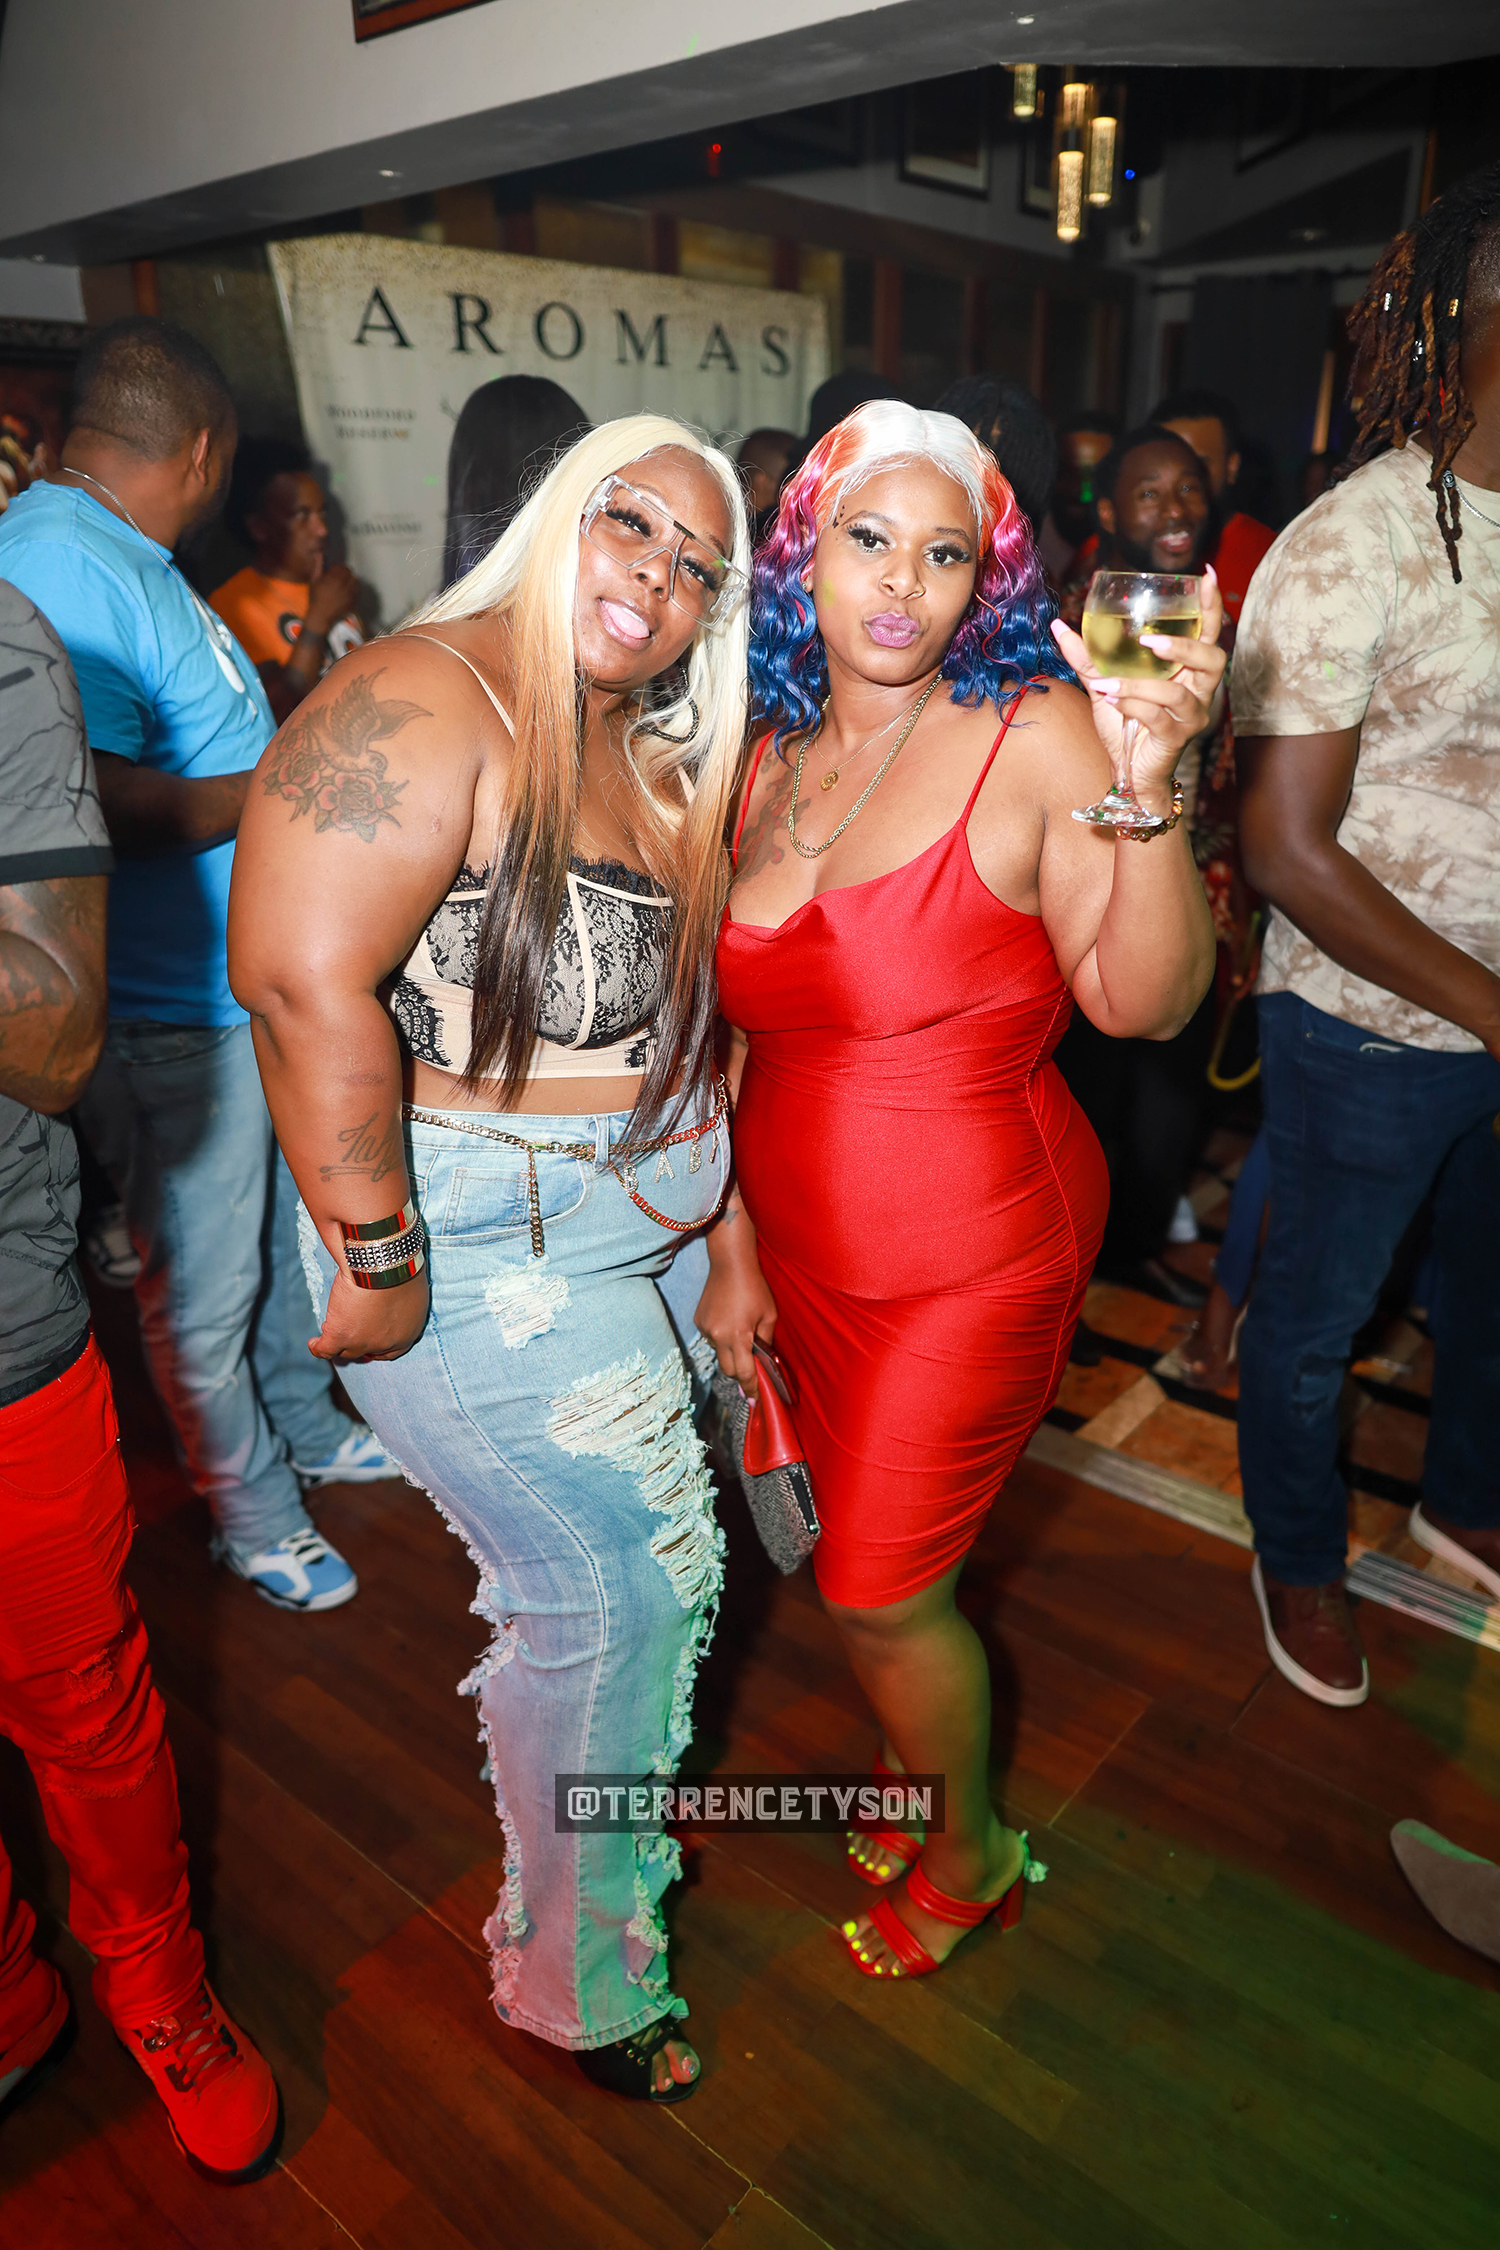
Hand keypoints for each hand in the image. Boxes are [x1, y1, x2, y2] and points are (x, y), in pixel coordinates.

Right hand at [305, 563, 358, 635]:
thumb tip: (319, 553)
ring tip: (344, 585)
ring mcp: (350, 594)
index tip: (333, 573)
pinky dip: (354, 589)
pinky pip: (357, 591)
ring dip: (350, 581)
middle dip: (345, 574)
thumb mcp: (314, 580)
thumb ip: (318, 566)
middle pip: (350, 573)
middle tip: (339, 578)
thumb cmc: (315, 597)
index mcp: (334, 578)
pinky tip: (347, 592)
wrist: (320, 616)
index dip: (338, 569)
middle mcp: (344, 585)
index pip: (342, 568)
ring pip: (355, 581)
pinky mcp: (353, 601)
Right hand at [309, 1264, 428, 1363]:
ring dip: (338, 1342)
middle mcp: (385, 1343)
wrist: (383, 1264)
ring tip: (329, 1328)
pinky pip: (325, 1349)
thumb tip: (393, 1297)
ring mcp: (362, 1342)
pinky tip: (314, 1342)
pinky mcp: (341, 1335)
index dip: (380, 1348)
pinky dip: (318, 1347)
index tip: (372, 1343)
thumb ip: (402, 1301)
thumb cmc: (400, 1267)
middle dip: (358, 1340)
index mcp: (407, 1332)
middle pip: (368, 1350)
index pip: (393, 1350)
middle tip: (350, 1326)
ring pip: (346, 1350)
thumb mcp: (410, 1288)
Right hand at [695, 1251, 777, 1397]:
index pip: (744, 1373)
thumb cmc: (754, 1288)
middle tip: (753, 1366)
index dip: (752, 1388)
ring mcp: (705, 1329)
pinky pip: (712, 1339)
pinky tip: (730, 1321)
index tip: (756, 1399)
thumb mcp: (769, 1315)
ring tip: (741, 1332)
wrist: (730, 1263)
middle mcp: (718, 1336)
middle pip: (729, 1370)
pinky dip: (722, 1338)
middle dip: (741, 1372)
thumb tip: (764, 1361)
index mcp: (738, 1336)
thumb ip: (766, 1341)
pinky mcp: (699, 1322)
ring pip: (720, 1354)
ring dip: (731, 1352)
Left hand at [1051, 566, 1227, 816]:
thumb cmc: (1124, 725)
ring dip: (1141, 684)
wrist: (1127, 773)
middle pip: (1213, 659)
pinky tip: (1109, 699)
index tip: (1206, 574)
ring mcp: (1191, 717)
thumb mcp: (1103, 684)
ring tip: (1107, 683)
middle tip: (1152, 640)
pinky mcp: (1176, 739)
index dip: (1210, 605)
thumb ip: (1087, 656)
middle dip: (1185, 645)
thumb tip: (1060, 625)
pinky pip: (1158, 719)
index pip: (1209, 632)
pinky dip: (1131, 705)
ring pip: (1178, 693)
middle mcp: (1198, 691)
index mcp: (1187, 670)